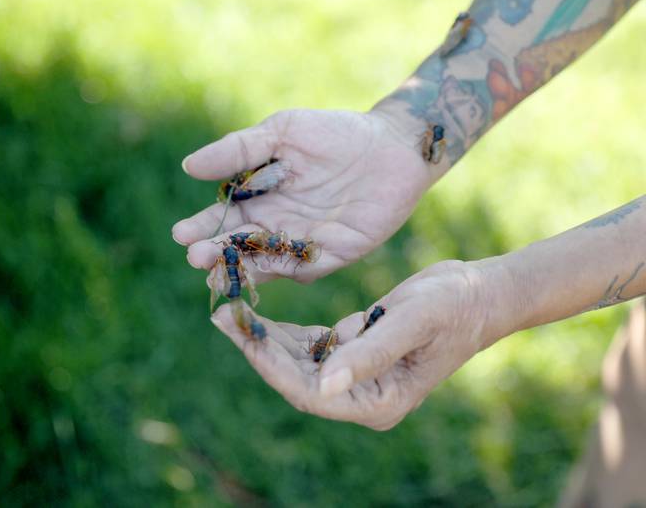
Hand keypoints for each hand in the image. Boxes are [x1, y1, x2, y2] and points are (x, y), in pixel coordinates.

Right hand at [172, 108, 439, 282]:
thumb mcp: (282, 133)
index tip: (180, 234)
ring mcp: (304, 242)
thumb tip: (189, 166)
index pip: (224, 218)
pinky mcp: (334, 254)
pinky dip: (284, 270)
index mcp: (261, 198)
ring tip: (217, 268)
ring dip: (242, 266)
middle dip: (216, 252)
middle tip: (194, 256)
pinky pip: (305, 266)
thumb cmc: (334, 133)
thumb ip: (239, 150)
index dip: (202, 227)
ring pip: (266, 260)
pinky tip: (265, 270)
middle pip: (240, 245)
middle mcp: (278, 224)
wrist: (393, 144)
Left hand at [211, 260, 504, 429]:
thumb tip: (324, 385)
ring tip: (230, 311)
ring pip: (298, 362)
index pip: (310, 392)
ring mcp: (357, 378)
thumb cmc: (453, 307)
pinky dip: (286, 332)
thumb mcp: (412, 322)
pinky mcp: (354, 354)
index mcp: (377, 402)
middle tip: (221, 315)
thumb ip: (369, 354)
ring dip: (265, 338)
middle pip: (296, 378)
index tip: (240, 335)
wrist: (477, 296)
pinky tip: (261, 315)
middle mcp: (363, 396)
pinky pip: (311, 346)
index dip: (271, 365)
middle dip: (258, 348)